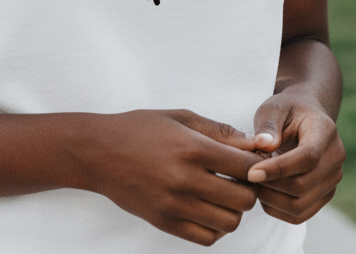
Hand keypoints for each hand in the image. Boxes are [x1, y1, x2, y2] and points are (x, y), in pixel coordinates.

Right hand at [75, 109, 260, 246]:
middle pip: (243, 199)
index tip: (253, 161)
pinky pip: (207, 238)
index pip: (246, 166)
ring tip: (222, 193)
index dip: (257, 165)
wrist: (99, 152)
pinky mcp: (165, 223)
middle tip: (238, 178)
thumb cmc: (140, 129)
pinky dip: (215, 227)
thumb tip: (255, 144)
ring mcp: (175, 205)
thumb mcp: (179, 117)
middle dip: (248, 189)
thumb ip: (219, 131)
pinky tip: (207, 208)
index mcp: (192, 148)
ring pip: (229, 222)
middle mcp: (185, 179)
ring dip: (233, 210)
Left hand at [247, 95, 344, 223]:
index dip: (278, 169)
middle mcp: (336, 158)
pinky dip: (276, 209)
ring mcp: (333, 180)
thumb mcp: (272, 108)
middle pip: (303, 186)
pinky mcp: (325, 195)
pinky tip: (262, 191)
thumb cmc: (285, 111)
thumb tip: (263, 145)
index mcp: (325, 131)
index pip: (307, 158)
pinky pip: (300, 215)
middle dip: (270, 185)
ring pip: (300, 205)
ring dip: (270, 199)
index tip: (250, 172)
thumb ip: (267, 125)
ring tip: (253, 181)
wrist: (304, 117)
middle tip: (245, 175)